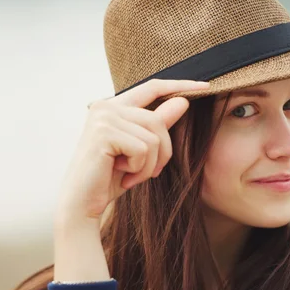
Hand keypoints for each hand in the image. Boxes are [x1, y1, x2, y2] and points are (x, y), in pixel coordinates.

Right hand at [55, 79, 209, 226]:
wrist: (83, 204)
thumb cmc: (109, 179)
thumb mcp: (141, 151)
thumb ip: (158, 125)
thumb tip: (182, 102)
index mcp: (113, 106)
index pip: (152, 87)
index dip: (179, 85)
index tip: (206, 86)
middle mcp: (106, 106)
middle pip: (157, 120)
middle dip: (162, 152)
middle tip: (145, 173)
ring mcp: (103, 117)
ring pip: (153, 137)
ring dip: (148, 164)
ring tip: (130, 175)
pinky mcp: (104, 132)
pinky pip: (144, 149)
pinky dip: (139, 169)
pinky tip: (122, 176)